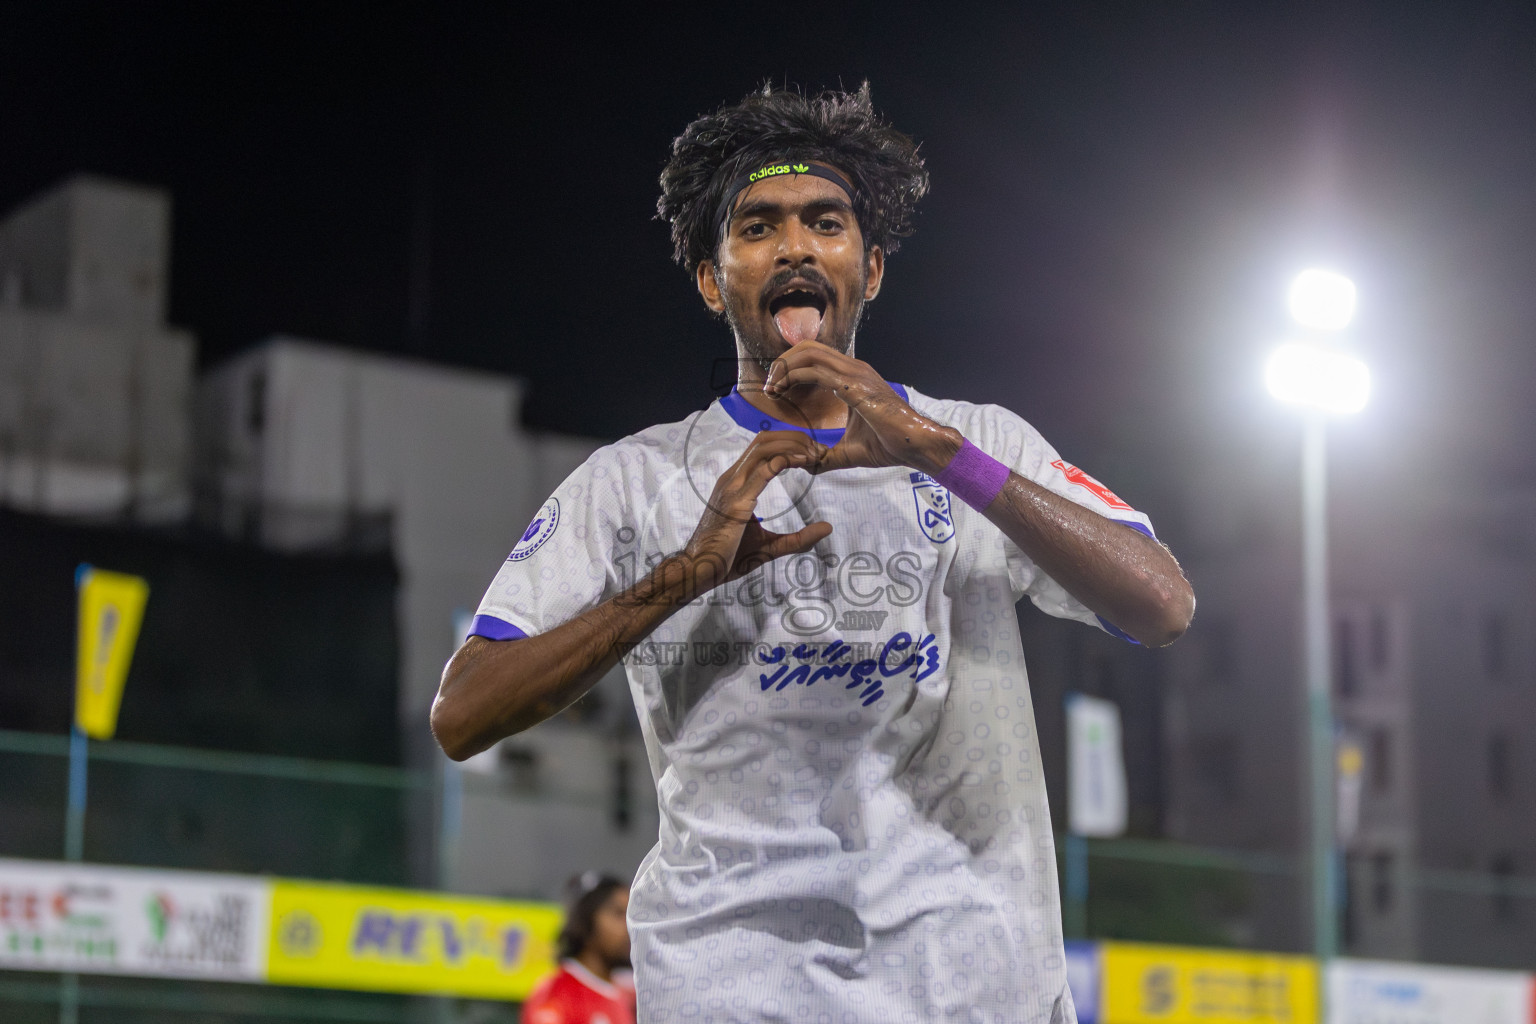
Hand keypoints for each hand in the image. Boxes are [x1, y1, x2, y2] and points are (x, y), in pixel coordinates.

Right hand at [681, 430, 833, 595]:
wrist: (701, 570)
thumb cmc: (728, 558)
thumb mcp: (771, 546)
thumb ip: (798, 538)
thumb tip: (827, 528)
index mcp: (736, 483)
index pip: (762, 448)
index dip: (789, 443)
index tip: (813, 454)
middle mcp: (732, 478)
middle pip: (764, 440)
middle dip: (795, 437)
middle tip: (820, 450)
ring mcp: (732, 487)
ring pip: (764, 448)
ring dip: (792, 445)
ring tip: (814, 454)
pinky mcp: (736, 501)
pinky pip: (762, 471)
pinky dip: (784, 460)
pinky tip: (802, 461)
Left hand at [762, 342, 961, 475]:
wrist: (914, 444)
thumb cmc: (889, 446)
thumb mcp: (848, 451)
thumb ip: (826, 456)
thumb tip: (807, 466)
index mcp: (853, 376)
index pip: (815, 356)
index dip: (790, 367)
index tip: (776, 389)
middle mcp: (854, 368)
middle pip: (808, 347)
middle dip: (783, 362)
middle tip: (769, 387)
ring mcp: (855, 372)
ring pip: (809, 353)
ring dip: (784, 368)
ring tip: (772, 389)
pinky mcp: (854, 384)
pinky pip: (815, 370)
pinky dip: (793, 376)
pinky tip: (782, 391)